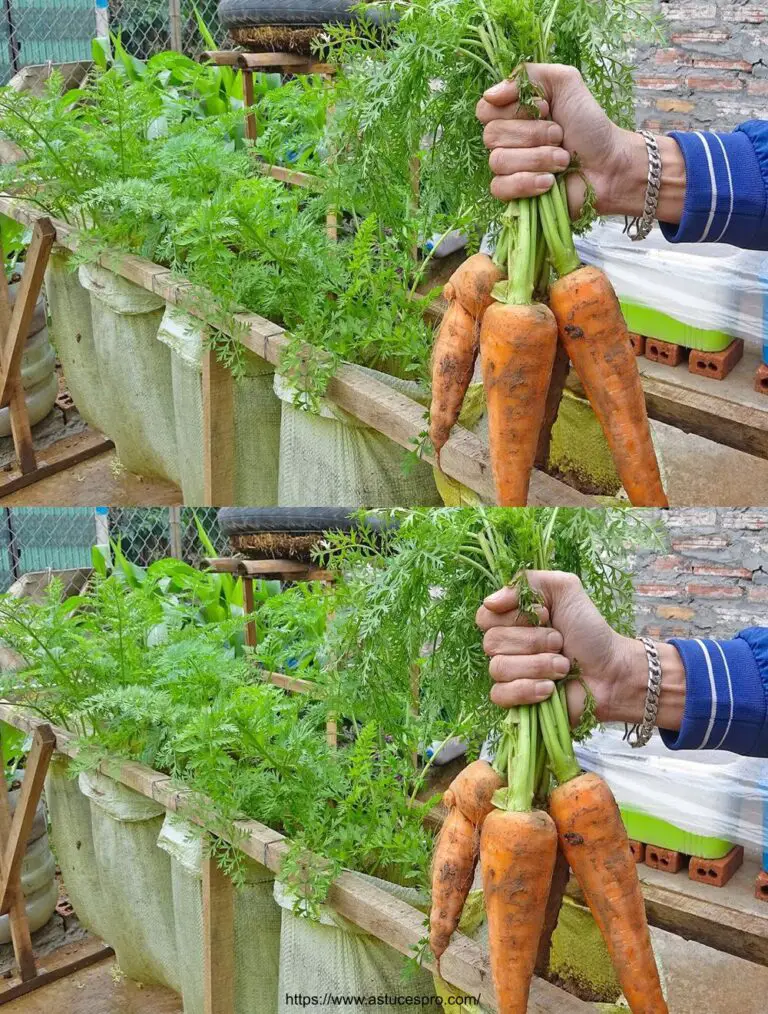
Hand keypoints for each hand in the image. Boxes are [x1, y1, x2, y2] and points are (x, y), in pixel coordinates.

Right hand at [475, 64, 685, 223]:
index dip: (514, 110)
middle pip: (491, 135)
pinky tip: (550, 182)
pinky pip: (500, 187)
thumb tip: (490, 94)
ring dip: (538, 158)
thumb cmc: (589, 125)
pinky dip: (527, 182)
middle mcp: (506, 140)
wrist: (609, 165)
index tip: (546, 109)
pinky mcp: (513, 196)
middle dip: (533, 135)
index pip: (484, 109)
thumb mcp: (565, 82)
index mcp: (513, 113)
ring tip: (563, 159)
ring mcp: (508, 169)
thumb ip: (528, 75)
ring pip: (498, 161)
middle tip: (560, 136)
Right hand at [475, 571, 684, 729]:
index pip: (485, 616)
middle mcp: (505, 647)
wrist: (612, 670)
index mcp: (511, 620)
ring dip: (538, 665)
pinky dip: (528, 690)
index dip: (515, 617)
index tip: (545, 615)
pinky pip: (501, 695)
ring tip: (563, 666)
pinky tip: (550, 689)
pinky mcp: (515, 702)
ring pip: (498, 668)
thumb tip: (490, 601)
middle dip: (533, 642)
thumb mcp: (564, 589)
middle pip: (491, 642)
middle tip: (560, 642)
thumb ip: (528, 582)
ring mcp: (509, 675)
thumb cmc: (589, 630)